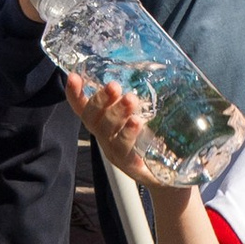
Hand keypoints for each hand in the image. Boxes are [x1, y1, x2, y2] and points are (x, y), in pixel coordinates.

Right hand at [68, 72, 180, 190]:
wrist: (171, 178)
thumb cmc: (155, 142)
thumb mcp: (147, 115)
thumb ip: (142, 98)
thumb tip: (153, 65)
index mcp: (106, 124)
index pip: (84, 108)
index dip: (75, 94)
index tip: (73, 77)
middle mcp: (106, 138)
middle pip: (93, 119)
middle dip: (100, 100)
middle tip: (113, 86)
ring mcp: (116, 153)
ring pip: (107, 132)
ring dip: (116, 113)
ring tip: (130, 99)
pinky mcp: (132, 166)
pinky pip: (124, 150)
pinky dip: (128, 134)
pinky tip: (137, 122)